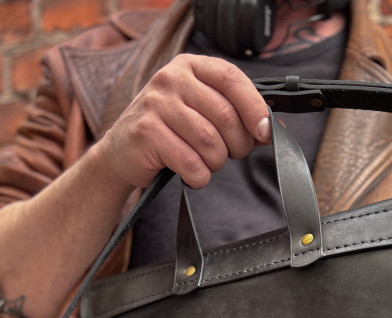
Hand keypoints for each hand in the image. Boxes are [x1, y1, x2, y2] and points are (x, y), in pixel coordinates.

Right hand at [95, 54, 270, 189]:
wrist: (122, 151)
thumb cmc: (169, 131)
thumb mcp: (200, 111)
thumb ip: (233, 113)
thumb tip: (269, 130)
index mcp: (191, 66)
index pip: (232, 79)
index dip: (254, 108)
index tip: (264, 133)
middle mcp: (171, 79)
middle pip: (224, 116)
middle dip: (237, 145)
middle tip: (231, 154)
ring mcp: (156, 104)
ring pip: (209, 142)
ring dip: (216, 162)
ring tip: (206, 162)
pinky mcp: (146, 133)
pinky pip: (191, 164)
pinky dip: (199, 177)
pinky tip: (190, 173)